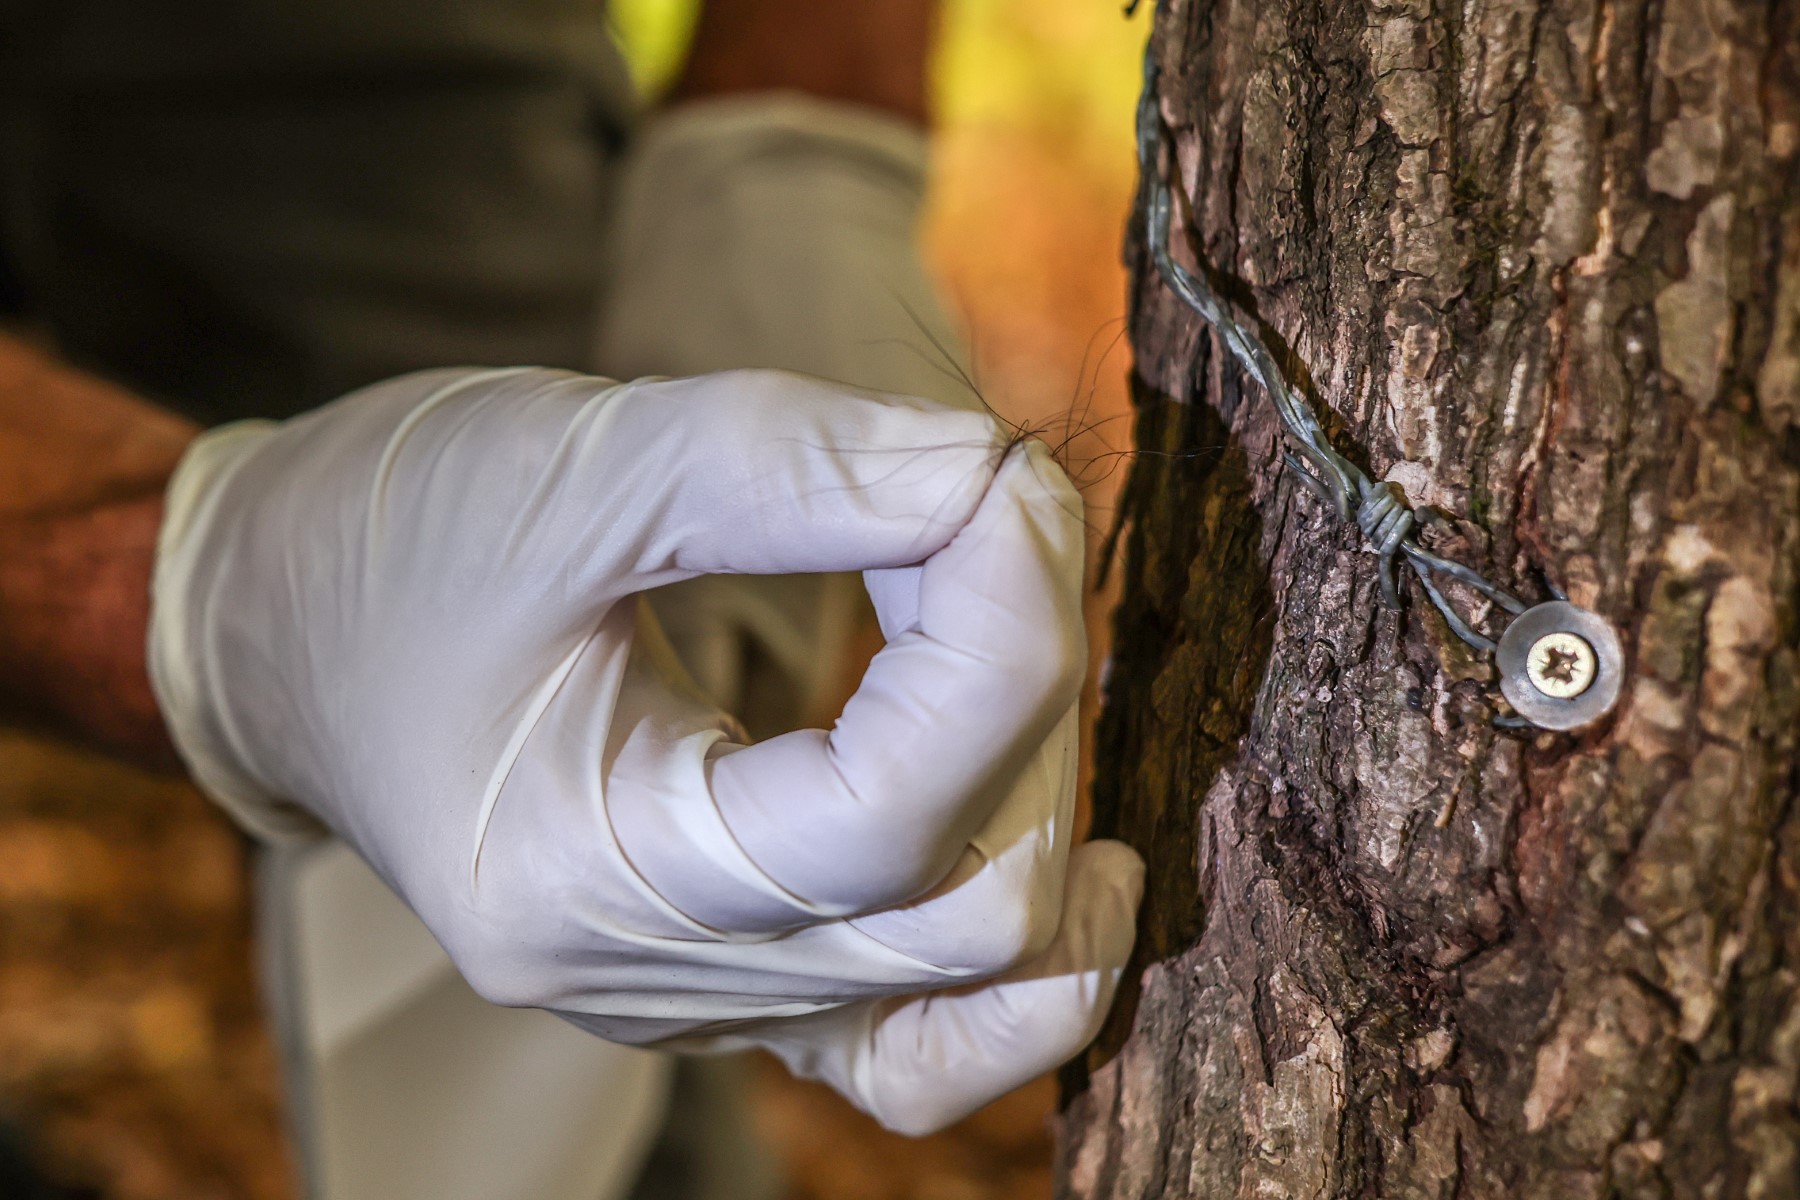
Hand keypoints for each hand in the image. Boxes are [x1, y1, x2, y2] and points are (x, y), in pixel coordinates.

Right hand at [150, 366, 1143, 1133]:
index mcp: (582, 879)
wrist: (281, 624)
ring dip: (1045, 801)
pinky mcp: (733, 968)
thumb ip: (796, 464)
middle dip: (1031, 691)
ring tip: (1031, 649)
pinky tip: (1078, 859)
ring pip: (967, 980)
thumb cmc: (383, 541)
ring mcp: (699, 998)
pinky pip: (916, 1044)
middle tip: (1001, 519)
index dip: (998, 639)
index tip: (1001, 481)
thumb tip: (992, 478)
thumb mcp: (571, 461)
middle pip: (958, 907)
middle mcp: (648, 983)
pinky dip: (1018, 963)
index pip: (885, 820)